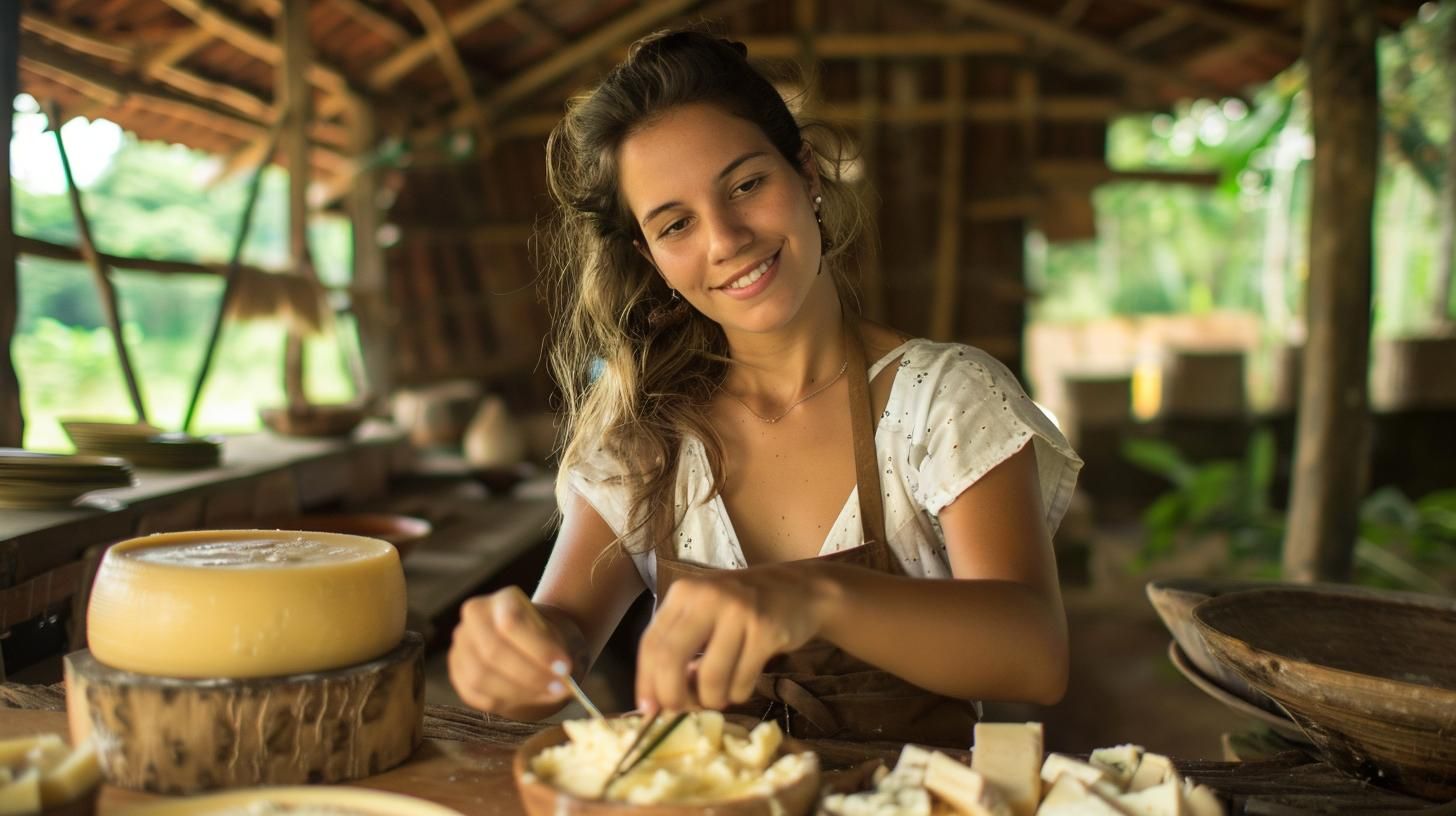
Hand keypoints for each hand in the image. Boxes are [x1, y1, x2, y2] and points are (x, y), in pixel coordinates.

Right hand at [448, 585, 572, 714]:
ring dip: (518, 691)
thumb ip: (557, 655)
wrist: (534, 646)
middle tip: (559, 688)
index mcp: (503, 599)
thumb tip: (562, 680)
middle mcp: (475, 618)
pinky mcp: (458, 674)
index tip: (565, 667)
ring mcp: (462, 645)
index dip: (538, 649)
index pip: (512, 622)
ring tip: (547, 695)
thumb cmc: (549, 639)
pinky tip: (529, 699)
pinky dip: (504, 701)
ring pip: (481, 676)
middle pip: (493, 650)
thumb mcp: (560, 637)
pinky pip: (474, 694)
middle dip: (529, 675)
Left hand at [635, 564, 836, 713]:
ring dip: (712, 700)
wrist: (799, 589)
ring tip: (719, 696)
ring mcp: (739, 613)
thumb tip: (658, 699)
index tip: (648, 709)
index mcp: (684, 593)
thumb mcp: (704, 614)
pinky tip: (742, 685)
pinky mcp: (767, 631)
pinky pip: (742, 682)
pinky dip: (738, 694)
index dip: (646, 682)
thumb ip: (680, 647)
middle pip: (670, 658)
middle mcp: (707, 597)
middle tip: (681, 711)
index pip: (651, 643)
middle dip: (672, 696)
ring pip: (710, 678)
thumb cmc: (742, 608)